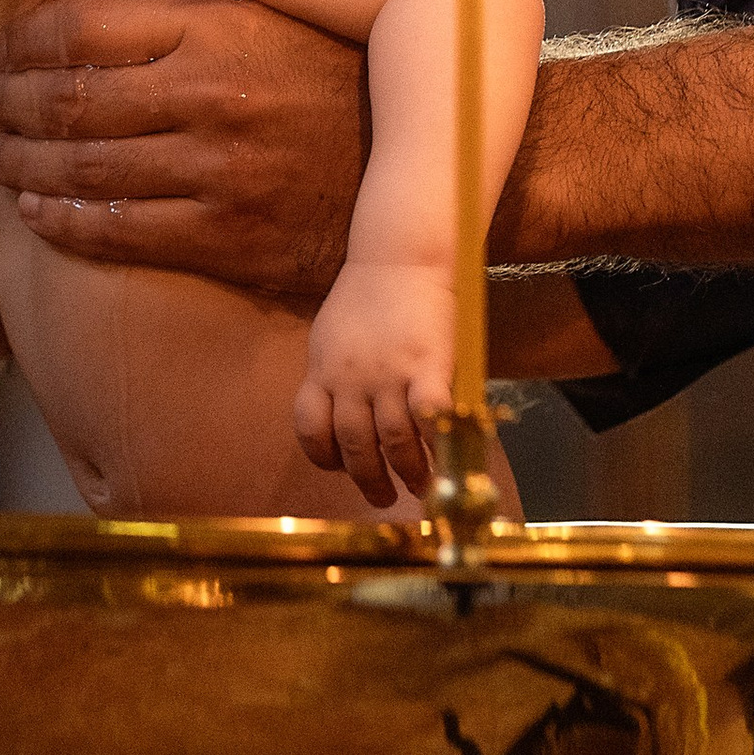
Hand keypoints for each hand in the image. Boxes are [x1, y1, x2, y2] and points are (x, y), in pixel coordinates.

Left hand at [0, 0, 367, 291]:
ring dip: (23, 168)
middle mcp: (215, 94)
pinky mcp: (229, 237)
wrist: (429, 173)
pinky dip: (64, 225)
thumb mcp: (291, 0)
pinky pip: (119, 232)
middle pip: (69, 100)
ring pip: (83, 170)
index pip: (81, 28)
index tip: (6, 53)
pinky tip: (39, 215)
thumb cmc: (349, 76)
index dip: (23, 43)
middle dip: (10, 107)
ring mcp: (220, 171)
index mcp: (222, 25)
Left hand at [294, 262, 449, 507]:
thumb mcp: (332, 336)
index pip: (309, 428)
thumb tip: (342, 411)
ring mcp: (388, 374)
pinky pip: (429, 417)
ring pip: (391, 441)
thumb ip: (334, 374)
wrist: (400, 257)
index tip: (340, 468)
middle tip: (382, 497)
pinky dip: (436, 443)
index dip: (323, 457)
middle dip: (368, 480)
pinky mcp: (427, 366)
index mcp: (322, 371)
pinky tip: (444, 458)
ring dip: (406, 472)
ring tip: (417, 486)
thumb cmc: (367, 296)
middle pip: (352, 444)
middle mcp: (349, 378)